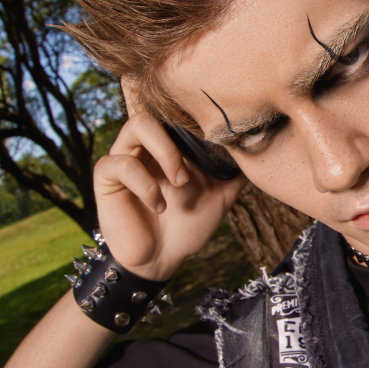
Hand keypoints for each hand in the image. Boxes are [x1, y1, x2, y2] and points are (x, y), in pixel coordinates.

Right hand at [93, 110, 244, 281]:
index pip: (178, 112)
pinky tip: (158, 205)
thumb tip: (262, 152)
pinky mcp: (107, 178)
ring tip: (179, 183)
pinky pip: (119, 163)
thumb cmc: (187, 226)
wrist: (162, 260)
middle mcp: (146, 145)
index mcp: (170, 145)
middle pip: (157, 107)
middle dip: (182, 135)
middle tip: (194, 171)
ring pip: (136, 125)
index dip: (196, 118)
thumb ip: (236, 174)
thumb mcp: (220, 197)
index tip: (217, 140)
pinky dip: (144, 184)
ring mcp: (124, 158)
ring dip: (165, 152)